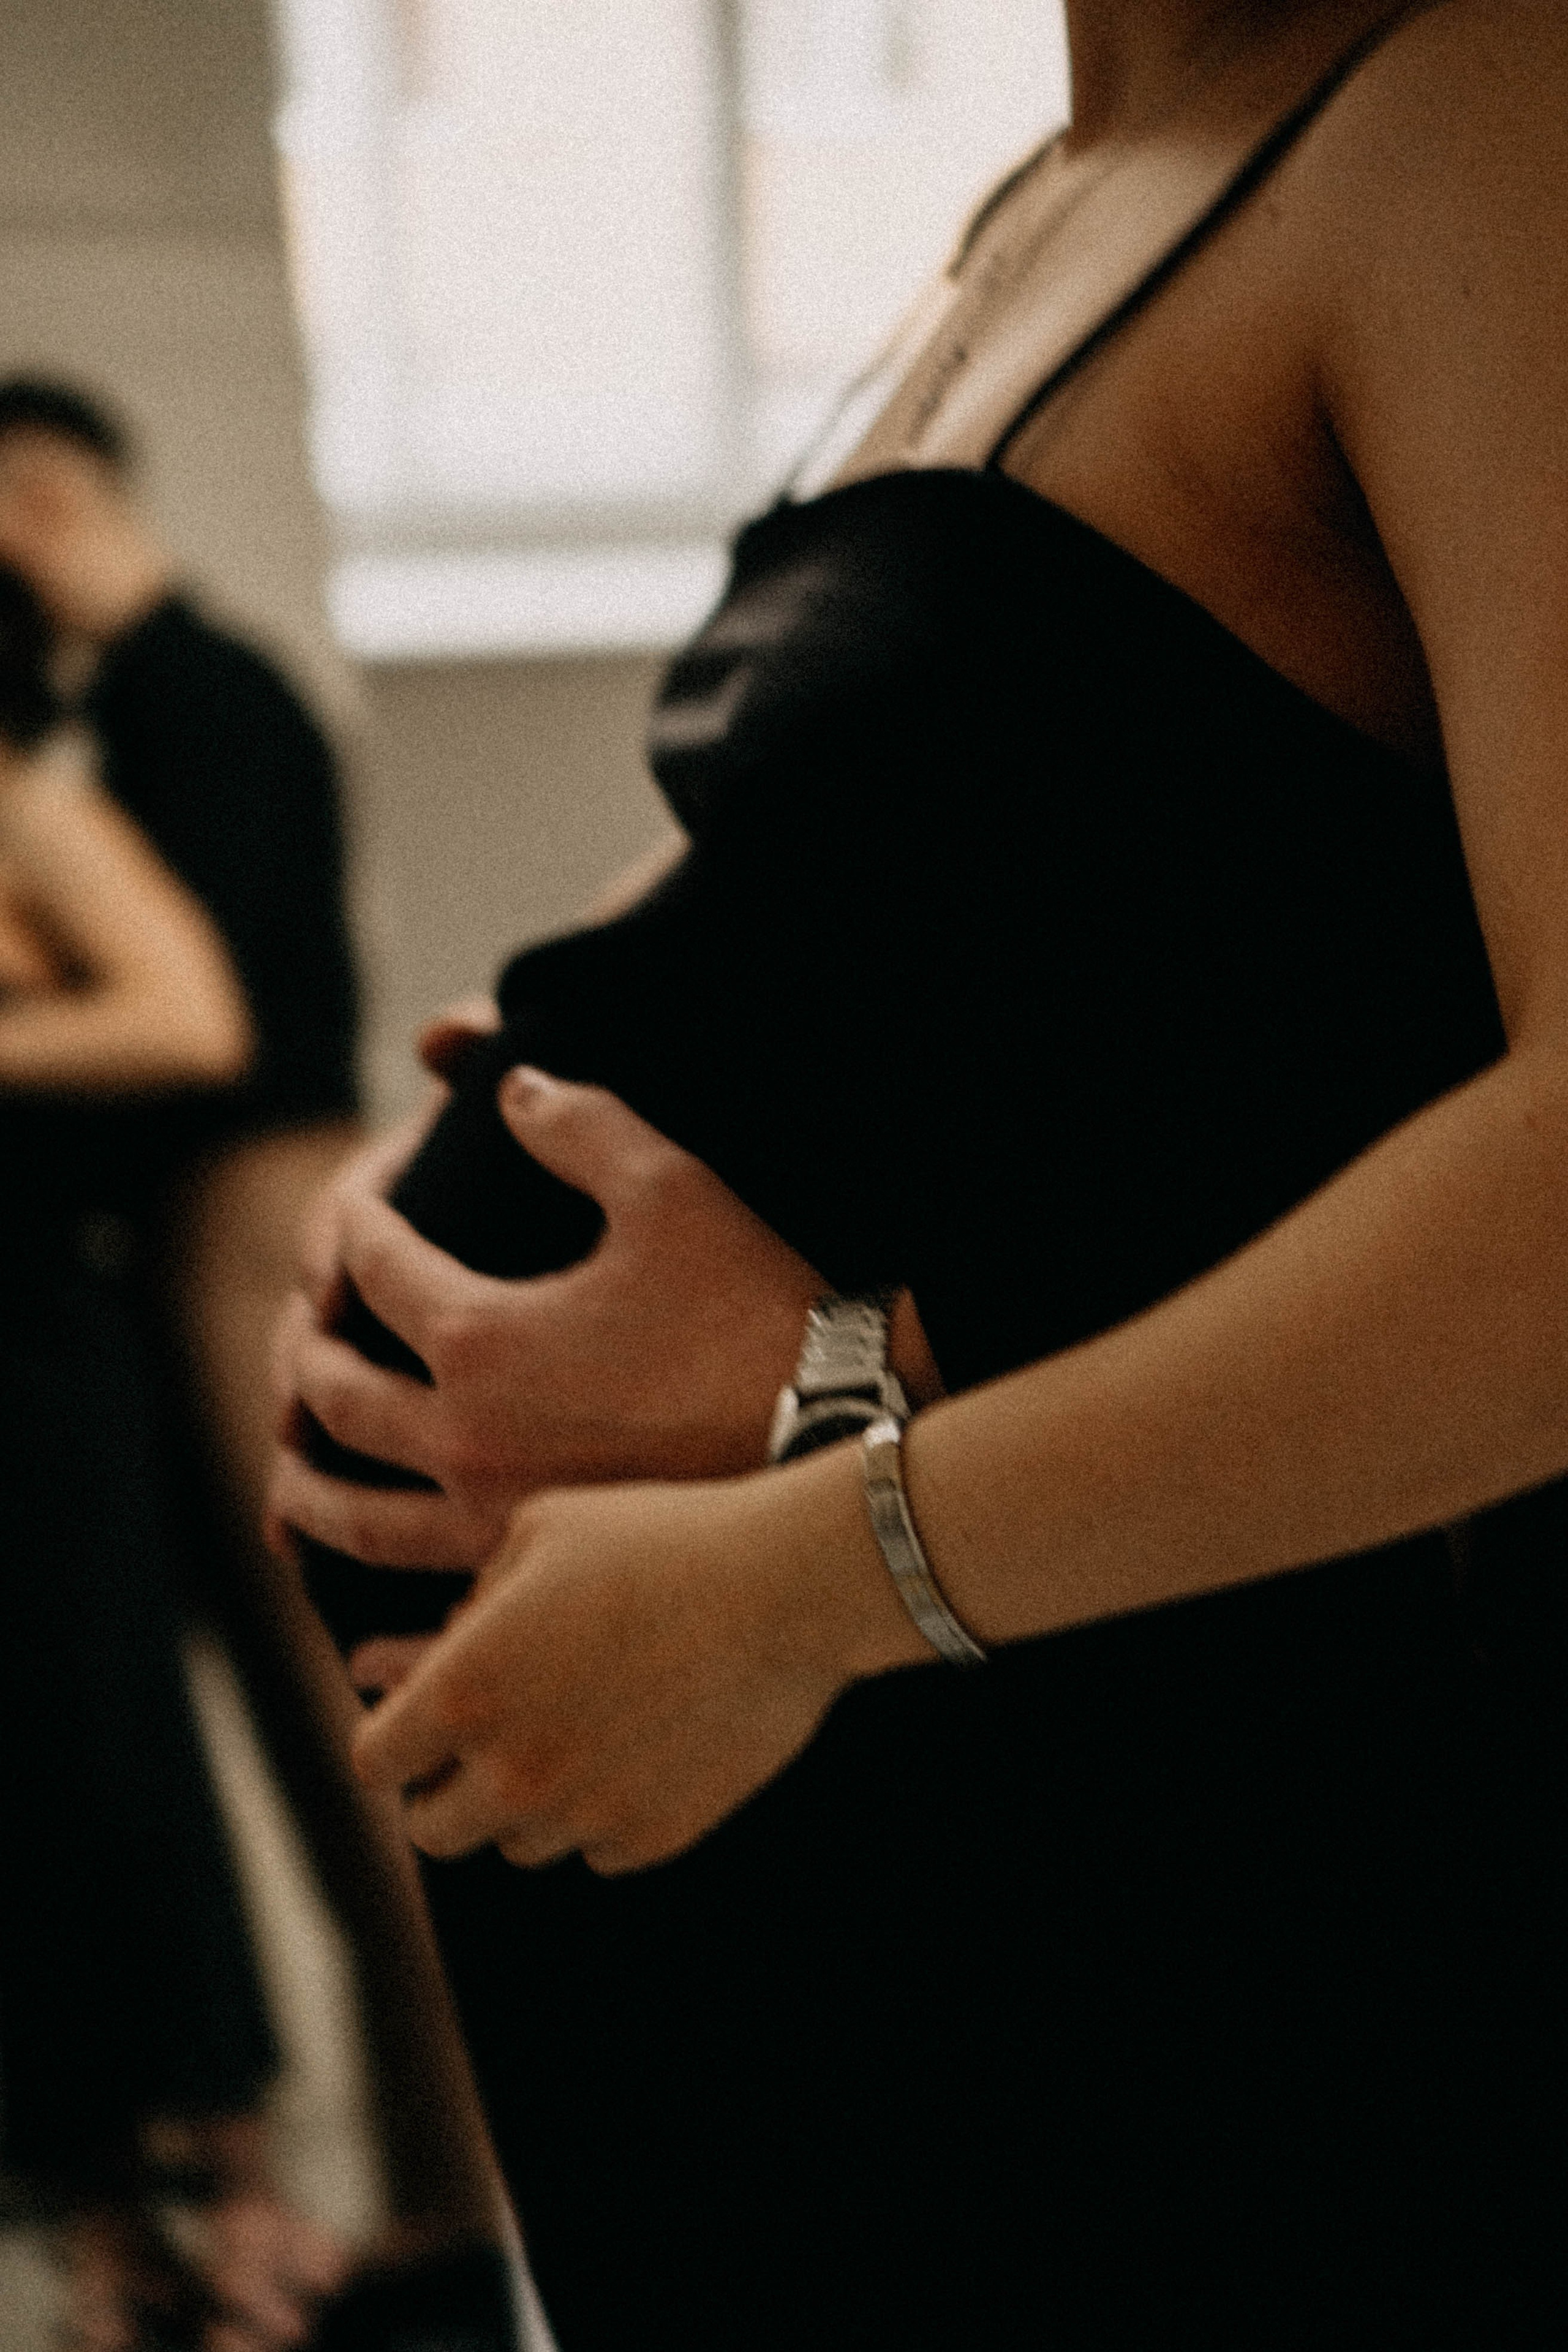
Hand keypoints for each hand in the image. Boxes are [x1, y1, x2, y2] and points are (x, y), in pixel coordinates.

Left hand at [268, 1068, 828, 1568]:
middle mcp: (463, 1437)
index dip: (354, 1223)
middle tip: (305, 1337)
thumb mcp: (668, 1185)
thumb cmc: (755, 1303)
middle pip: (333, 1397)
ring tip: (289, 1481)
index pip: (372, 1267)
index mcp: (478, 1336)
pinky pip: (425, 1613)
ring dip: (305, 1491)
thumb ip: (578, 1123)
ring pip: (355, 1519)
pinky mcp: (539, 1581)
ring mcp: (492, 1523)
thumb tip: (512, 1085)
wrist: (841, 1426)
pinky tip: (371, 1634)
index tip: (356, 1210)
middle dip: (304, 1355)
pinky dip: (383, 1622)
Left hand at [350, 1450, 928, 1873]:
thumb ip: (477, 1599)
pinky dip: (600, 1812)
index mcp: (463, 1692)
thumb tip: (455, 1641)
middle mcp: (511, 1772)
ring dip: (526, 1803)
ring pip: (518, 1844)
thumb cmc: (660, 1539)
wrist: (785, 1586)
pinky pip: (597, 1849)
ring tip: (575, 1731)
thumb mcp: (543, 1529)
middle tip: (483, 1744)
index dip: (390, 1740)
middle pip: (434, 1830)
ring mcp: (584, 1813)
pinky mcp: (654, 1837)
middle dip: (444, 1790)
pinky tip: (636, 1747)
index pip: (373, 1763)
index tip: (414, 1724)